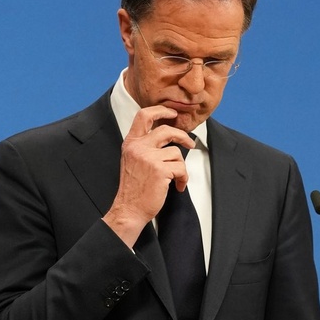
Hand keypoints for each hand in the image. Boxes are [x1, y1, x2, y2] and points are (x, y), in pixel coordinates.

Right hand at [102, 105, 195, 246]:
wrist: (129, 209)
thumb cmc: (134, 188)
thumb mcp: (132, 160)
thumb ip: (144, 146)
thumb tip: (166, 134)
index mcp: (131, 143)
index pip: (144, 115)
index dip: (161, 110)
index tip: (173, 113)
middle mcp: (138, 147)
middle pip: (166, 129)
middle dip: (183, 136)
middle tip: (190, 144)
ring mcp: (148, 157)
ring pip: (176, 152)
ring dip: (180, 167)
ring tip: (177, 178)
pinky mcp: (159, 170)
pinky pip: (181, 168)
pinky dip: (183, 178)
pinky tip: (177, 186)